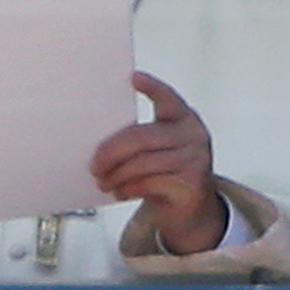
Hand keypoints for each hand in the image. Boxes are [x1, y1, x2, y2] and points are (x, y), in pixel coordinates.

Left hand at [90, 71, 226, 253]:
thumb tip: (100, 142)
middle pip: (142, 136)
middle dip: (111, 151)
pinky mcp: (190, 185)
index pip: (168, 98)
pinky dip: (127, 188)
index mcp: (184, 119)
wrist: (192, 212)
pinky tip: (119, 191)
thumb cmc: (168, 175)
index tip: (134, 78)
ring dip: (116, 174)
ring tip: (103, 181)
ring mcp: (194, 160)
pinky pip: (148, 183)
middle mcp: (193, 136)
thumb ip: (140, 139)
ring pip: (142, 163)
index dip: (152, 88)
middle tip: (94, 164)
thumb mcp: (160, 150)